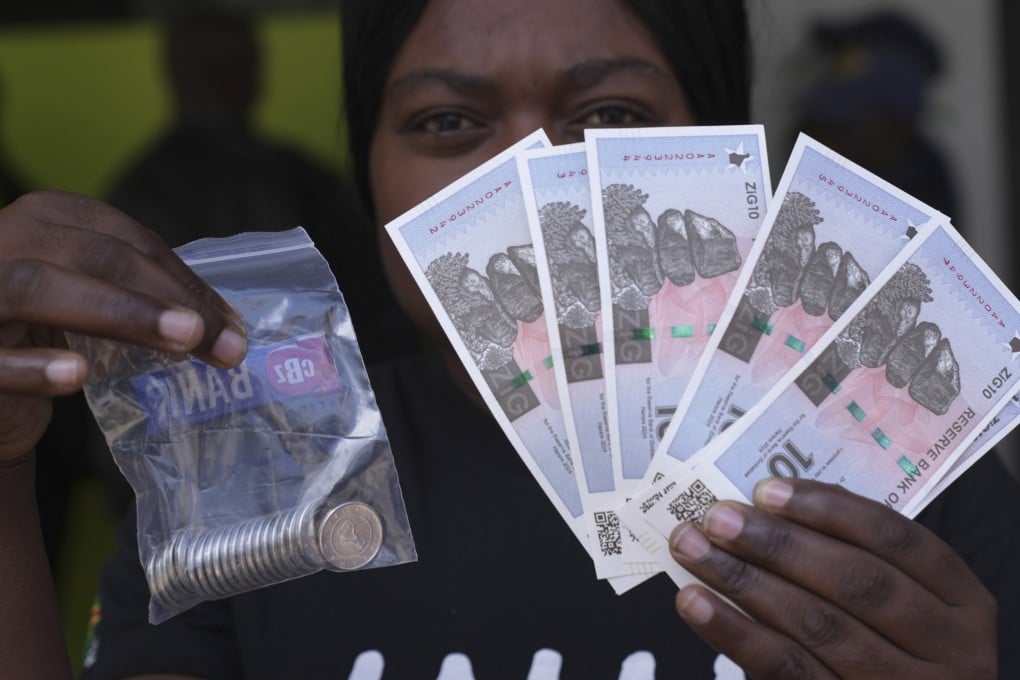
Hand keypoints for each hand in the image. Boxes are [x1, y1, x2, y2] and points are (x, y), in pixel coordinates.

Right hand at [0, 190, 246, 462]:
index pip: (123, 239)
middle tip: (224, 342)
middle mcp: (2, 240)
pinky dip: (32, 365)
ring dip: (117, 312)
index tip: (231, 324)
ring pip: (36, 286)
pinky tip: (77, 375)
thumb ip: (138, 297)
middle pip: (93, 256)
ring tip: (181, 340)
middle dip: (167, 298)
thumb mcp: (87, 301)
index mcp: (43, 220)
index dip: (182, 279)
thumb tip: (225, 327)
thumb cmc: (37, 337)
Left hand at [668, 478, 996, 678]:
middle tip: (718, 516)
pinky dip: (734, 632)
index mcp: (963, 602)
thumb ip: (849, 555)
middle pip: (856, 581)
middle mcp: (948, 650)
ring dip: (743, 580)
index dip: (830, 510)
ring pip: (817, 626)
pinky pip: (787, 669)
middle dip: (779, 543)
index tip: (767, 489)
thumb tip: (766, 503)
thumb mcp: (896, 598)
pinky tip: (695, 602)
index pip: (898, 539)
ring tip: (691, 547)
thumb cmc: (885, 641)